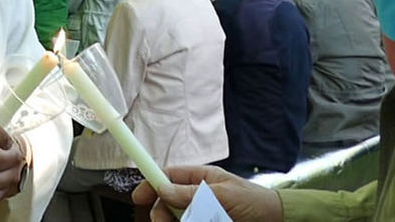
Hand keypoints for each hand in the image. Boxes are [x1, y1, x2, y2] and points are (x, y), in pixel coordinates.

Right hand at [132, 166, 282, 221]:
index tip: (138, 198)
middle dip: (164, 213)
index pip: (168, 177)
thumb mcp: (223, 195)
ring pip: (179, 218)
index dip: (151, 184)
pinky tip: (209, 221)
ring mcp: (203, 214)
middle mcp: (198, 196)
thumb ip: (192, 194)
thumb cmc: (255, 203)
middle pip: (168, 203)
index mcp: (200, 179)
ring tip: (200, 221)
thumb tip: (163, 189)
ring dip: (180, 221)